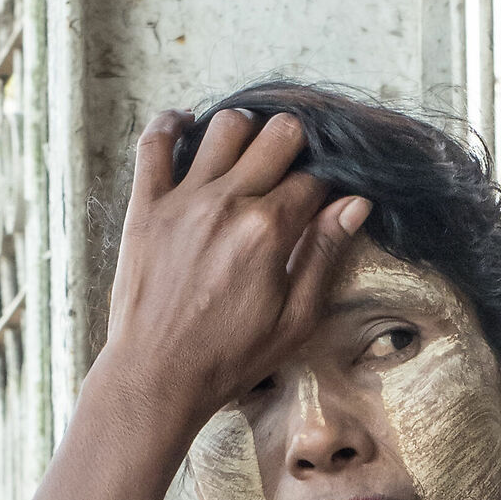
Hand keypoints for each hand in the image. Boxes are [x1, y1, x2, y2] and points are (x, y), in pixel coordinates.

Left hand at [100, 109, 371, 437]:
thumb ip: (324, 255)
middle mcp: (227, 203)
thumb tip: (355, 204)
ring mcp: (182, 198)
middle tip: (290, 172)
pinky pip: (156, 141)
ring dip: (245, 133)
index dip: (326, 186)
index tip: (323, 199)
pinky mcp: (145, 204)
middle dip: (295, 146)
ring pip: (225, 125)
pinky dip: (173, 124)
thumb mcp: (295, 320)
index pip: (313, 180)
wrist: (158, 375)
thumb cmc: (230, 358)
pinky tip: (188, 128)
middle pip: (278, 135)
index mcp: (268, 232)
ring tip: (247, 157)